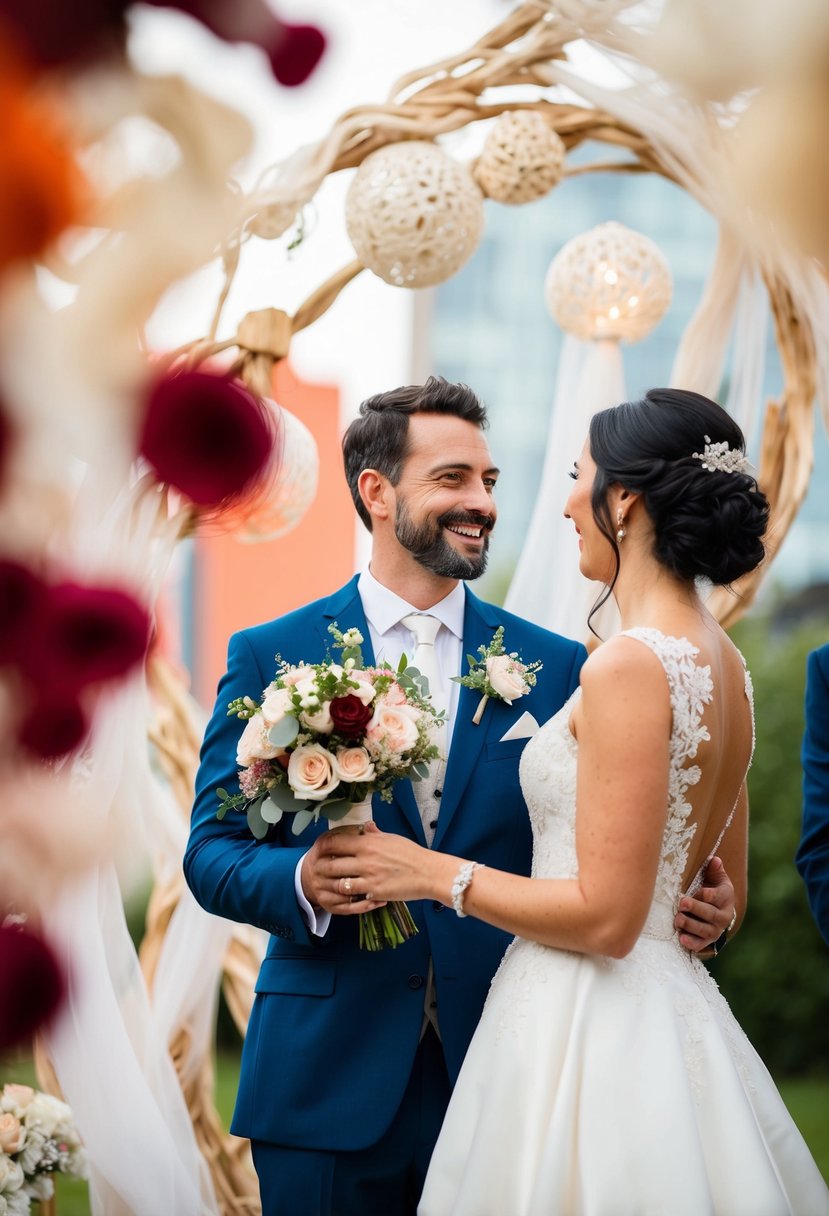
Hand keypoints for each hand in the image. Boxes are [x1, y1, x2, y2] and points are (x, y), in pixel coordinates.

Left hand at [308, 823, 436, 912]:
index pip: (335, 843)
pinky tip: (347, 894)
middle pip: (332, 865)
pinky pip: (353, 896)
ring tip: (331, 883)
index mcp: (368, 843)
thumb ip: (374, 834)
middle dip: (322, 868)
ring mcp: (369, 878)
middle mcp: (365, 860)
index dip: (323, 846)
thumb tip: (366, 826)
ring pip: (339, 883)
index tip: (320, 849)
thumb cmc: (411, 854)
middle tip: (319, 869)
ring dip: (333, 884)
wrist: (428, 872)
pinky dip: (348, 895)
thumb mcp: (391, 838)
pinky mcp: (375, 893)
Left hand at [674, 856, 735, 953]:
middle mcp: (723, 916)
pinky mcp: (707, 941)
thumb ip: (714, 869)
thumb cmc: (712, 888)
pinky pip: (700, 944)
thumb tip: (714, 860)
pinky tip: (682, 939)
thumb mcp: (715, 877)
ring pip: (704, 930)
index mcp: (725, 897)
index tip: (698, 892)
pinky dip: (691, 943)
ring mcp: (715, 930)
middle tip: (682, 903)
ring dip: (690, 925)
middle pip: (710, 914)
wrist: (718, 911)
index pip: (717, 896)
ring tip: (678, 919)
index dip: (708, 895)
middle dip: (695, 909)